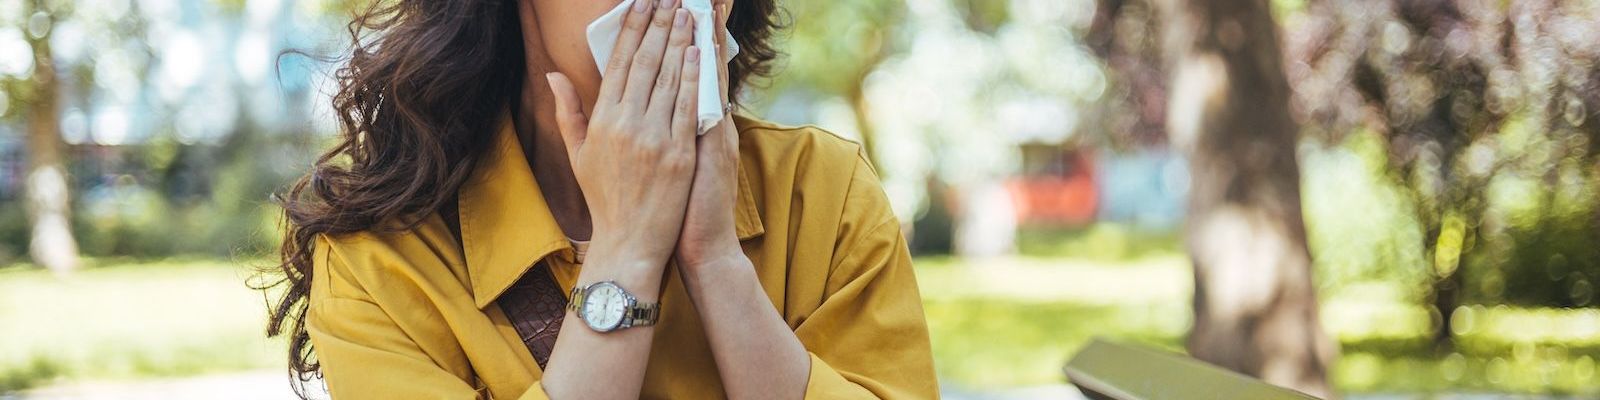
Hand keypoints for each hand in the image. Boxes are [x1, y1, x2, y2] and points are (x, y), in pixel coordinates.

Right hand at [548, 0, 700, 270]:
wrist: (628, 243)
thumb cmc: (603, 199)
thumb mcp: (577, 154)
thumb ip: (569, 111)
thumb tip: (553, 75)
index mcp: (602, 122)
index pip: (617, 64)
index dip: (631, 30)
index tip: (640, 4)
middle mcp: (626, 126)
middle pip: (644, 63)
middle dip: (657, 26)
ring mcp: (655, 139)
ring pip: (668, 79)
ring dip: (679, 42)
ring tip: (686, 14)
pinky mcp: (680, 155)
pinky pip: (688, 108)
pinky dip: (693, 79)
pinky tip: (697, 53)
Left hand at [675, 3, 742, 270]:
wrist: (703, 246)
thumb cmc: (683, 209)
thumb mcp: (678, 164)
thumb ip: (671, 130)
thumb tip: (659, 108)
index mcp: (697, 125)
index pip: (692, 71)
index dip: (692, 39)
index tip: (689, 8)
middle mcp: (710, 123)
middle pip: (704, 64)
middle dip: (700, 28)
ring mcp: (715, 133)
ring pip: (710, 77)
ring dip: (706, 40)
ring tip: (704, 8)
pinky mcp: (714, 148)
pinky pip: (711, 105)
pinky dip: (708, 77)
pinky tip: (705, 51)